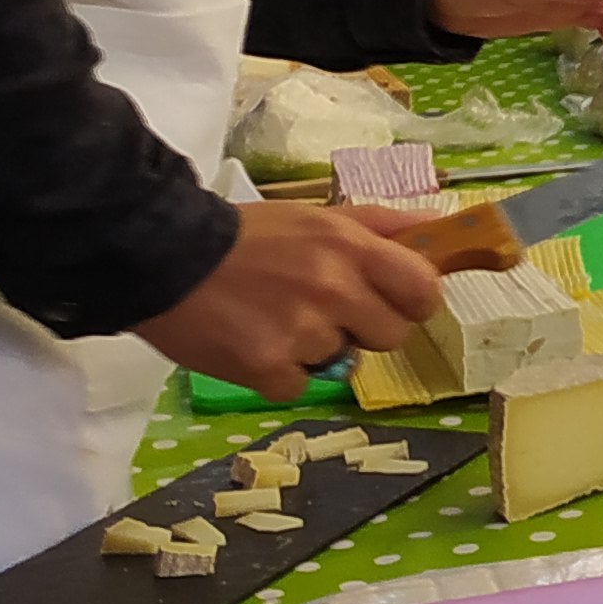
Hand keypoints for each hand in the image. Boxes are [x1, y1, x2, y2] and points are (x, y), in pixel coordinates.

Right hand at [135, 200, 443, 392]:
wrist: (165, 258)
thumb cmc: (247, 236)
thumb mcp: (317, 216)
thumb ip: (381, 224)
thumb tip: (437, 226)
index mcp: (351, 247)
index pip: (423, 291)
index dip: (413, 301)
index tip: (392, 301)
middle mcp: (334, 290)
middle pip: (392, 336)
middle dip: (365, 328)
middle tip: (324, 310)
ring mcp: (301, 333)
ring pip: (341, 362)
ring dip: (315, 349)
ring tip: (274, 318)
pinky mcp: (266, 369)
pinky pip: (298, 386)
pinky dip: (278, 374)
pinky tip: (251, 342)